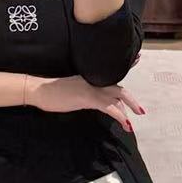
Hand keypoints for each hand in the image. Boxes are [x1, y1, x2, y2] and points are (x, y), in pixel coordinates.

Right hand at [28, 74, 145, 133]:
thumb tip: (94, 102)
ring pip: (118, 96)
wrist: (40, 90)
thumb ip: (85, 94)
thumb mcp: (72, 90)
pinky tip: (126, 123)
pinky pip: (109, 107)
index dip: (126, 67)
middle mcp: (94, 81)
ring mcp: (91, 88)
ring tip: (138, 117)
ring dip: (130, 108)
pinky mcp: (88, 98)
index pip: (111, 74)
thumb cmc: (53, 92)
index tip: (137, 59)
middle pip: (119, 88)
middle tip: (141, 110)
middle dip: (131, 100)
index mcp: (90, 79)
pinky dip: (120, 115)